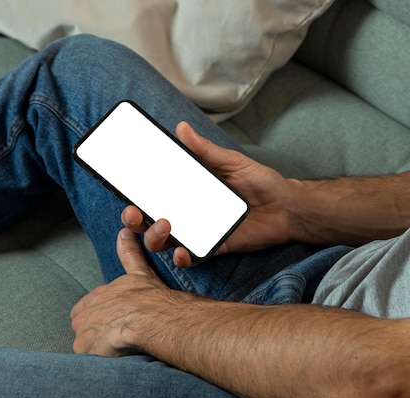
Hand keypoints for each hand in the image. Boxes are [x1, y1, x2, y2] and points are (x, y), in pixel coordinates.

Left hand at [70, 228, 171, 356]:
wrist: (162, 317)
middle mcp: (90, 309)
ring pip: (85, 344)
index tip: (111, 322)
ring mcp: (89, 328)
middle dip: (94, 334)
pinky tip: (116, 356)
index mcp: (100, 294)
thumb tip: (123, 232)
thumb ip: (129, 254)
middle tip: (116, 338)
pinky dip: (101, 358)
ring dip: (98, 349)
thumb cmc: (156, 298)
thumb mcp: (141, 272)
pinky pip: (90, 357)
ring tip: (119, 349)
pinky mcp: (91, 346)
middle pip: (81, 327)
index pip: (84, 308)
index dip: (96, 317)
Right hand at [122, 121, 296, 266]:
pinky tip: (182, 252)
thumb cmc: (261, 182)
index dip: (135, 193)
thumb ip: (206, 150)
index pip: (155, 193)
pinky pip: (193, 256)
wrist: (288, 207)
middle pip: (151, 220)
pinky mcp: (214, 247)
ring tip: (164, 227)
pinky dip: (184, 257)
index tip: (122, 187)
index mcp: (189, 191)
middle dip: (135, 219)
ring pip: (166, 241)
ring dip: (156, 237)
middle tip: (134, 213)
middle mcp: (189, 212)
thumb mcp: (233, 162)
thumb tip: (182, 128)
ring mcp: (200, 231)